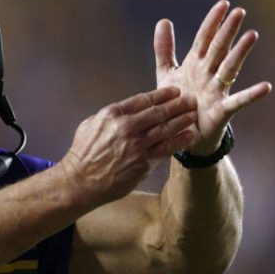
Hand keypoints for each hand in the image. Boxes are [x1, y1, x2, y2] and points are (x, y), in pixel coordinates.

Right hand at [61, 87, 196, 205]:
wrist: (81, 181)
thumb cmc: (83, 153)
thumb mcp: (90, 124)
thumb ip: (111, 116)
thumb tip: (126, 111)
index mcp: (113, 115)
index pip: (143, 100)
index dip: (162, 94)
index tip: (174, 92)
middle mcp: (127, 127)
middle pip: (158, 112)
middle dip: (178, 105)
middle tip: (190, 100)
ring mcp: (137, 146)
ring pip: (165, 129)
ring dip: (182, 120)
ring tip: (193, 115)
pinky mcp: (143, 163)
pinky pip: (166, 149)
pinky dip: (179, 141)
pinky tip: (189, 135)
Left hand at [154, 0, 271, 154]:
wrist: (180, 134)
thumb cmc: (176, 102)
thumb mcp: (167, 73)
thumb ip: (165, 50)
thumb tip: (163, 20)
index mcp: (196, 65)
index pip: (204, 39)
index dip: (212, 23)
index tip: (223, 4)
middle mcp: (209, 75)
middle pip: (219, 49)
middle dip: (227, 31)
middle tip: (239, 12)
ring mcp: (216, 91)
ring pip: (229, 68)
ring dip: (239, 53)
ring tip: (251, 36)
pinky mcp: (220, 110)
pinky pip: (237, 102)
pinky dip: (251, 95)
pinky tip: (265, 87)